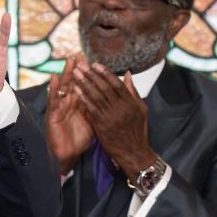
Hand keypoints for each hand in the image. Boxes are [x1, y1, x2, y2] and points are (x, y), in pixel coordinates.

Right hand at [45, 55, 93, 170]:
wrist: (68, 155)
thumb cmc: (79, 139)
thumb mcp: (94, 121)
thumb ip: (101, 108)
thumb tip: (111, 98)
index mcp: (80, 104)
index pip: (85, 85)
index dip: (88, 74)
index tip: (93, 61)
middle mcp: (69, 103)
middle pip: (73, 82)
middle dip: (77, 68)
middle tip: (80, 54)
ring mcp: (60, 107)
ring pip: (63, 87)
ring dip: (66, 72)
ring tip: (70, 59)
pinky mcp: (52, 113)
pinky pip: (53, 99)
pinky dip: (54, 87)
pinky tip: (54, 76)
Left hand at [72, 63, 155, 180]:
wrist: (133, 152)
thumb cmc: (137, 130)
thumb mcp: (140, 109)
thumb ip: (133, 92)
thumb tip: (127, 74)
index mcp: (131, 102)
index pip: (116, 83)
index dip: (105, 73)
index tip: (95, 64)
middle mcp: (121, 107)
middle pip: (104, 87)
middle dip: (91, 74)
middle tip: (81, 65)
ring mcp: (111, 116)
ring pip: (96, 96)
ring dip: (84, 83)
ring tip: (75, 73)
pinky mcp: (102, 125)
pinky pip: (91, 109)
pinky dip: (83, 98)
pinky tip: (75, 90)